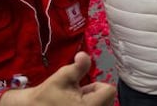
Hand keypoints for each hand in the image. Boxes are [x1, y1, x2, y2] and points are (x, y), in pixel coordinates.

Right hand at [1, 52, 115, 105]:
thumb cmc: (47, 95)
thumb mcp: (62, 77)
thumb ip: (78, 66)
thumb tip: (83, 55)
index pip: (109, 91)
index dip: (97, 86)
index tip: (83, 87)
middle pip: (109, 99)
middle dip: (96, 94)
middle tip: (77, 95)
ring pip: (104, 105)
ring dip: (93, 101)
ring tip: (74, 102)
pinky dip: (91, 105)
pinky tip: (74, 105)